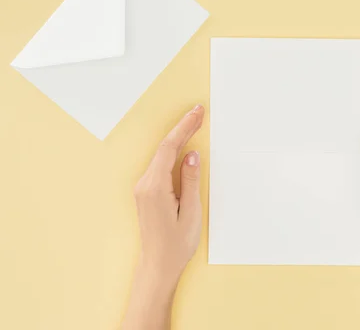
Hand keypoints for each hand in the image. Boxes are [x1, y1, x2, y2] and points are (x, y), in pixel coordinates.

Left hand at [133, 104, 204, 283]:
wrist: (158, 265)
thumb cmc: (176, 244)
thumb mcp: (191, 212)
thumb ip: (191, 181)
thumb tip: (192, 155)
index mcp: (155, 187)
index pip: (170, 149)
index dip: (184, 128)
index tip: (197, 113)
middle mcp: (144, 184)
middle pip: (164, 148)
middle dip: (182, 128)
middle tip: (199, 112)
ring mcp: (143, 188)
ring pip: (162, 155)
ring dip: (178, 138)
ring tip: (195, 123)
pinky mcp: (146, 192)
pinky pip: (160, 165)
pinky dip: (173, 152)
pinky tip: (183, 146)